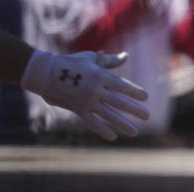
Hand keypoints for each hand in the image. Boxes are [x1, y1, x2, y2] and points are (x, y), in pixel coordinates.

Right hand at [20, 50, 149, 140]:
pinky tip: (113, 136)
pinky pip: (92, 123)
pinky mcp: (78, 110)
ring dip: (123, 124)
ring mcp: (87, 101)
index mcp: (100, 75)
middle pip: (119, 102)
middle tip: (147, 116)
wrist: (46, 73)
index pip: (122, 85)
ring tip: (135, 132)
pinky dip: (102, 130)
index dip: (134, 91)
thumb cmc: (72, 62)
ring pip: (108, 115)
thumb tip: (126, 56)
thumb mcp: (91, 58)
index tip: (146, 97)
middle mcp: (96, 90)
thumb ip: (109, 61)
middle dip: (134, 110)